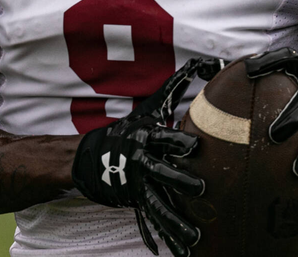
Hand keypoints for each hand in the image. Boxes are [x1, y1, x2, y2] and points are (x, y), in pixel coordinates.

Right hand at [72, 57, 223, 255]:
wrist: (90, 158)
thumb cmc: (130, 128)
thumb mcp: (151, 105)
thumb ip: (178, 85)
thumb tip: (208, 61)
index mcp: (147, 137)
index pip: (165, 138)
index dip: (179, 141)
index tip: (195, 146)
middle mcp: (143, 162)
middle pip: (164, 172)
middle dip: (181, 180)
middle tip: (200, 188)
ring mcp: (140, 186)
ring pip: (161, 205)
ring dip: (178, 221)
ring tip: (196, 236)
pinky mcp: (138, 203)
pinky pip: (155, 222)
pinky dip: (167, 238)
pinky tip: (182, 252)